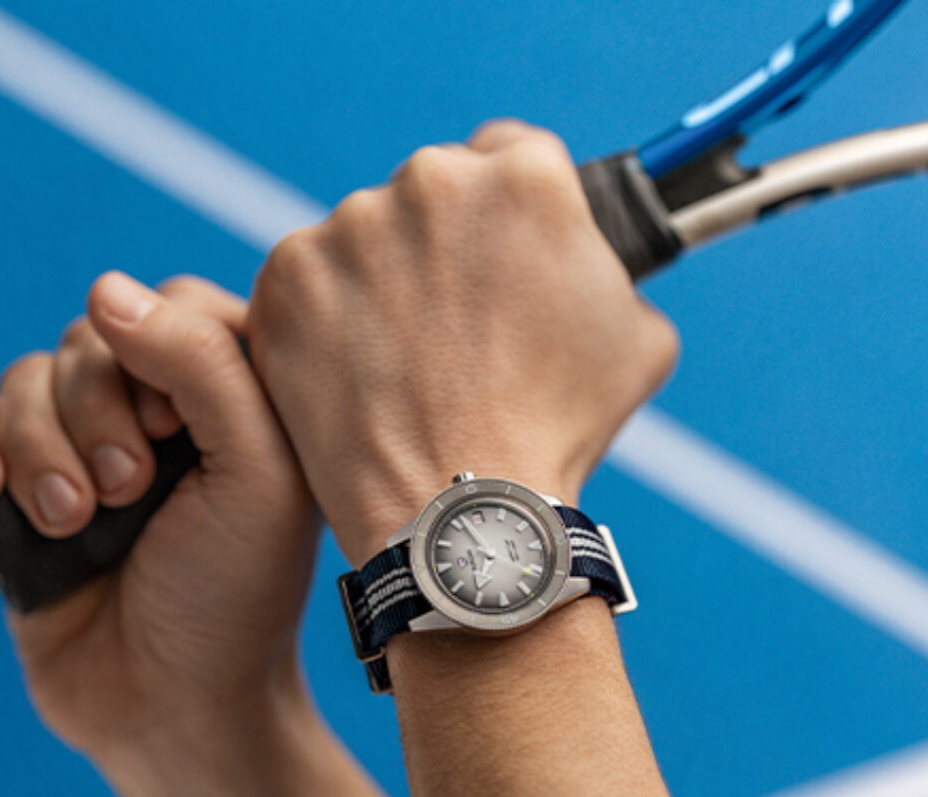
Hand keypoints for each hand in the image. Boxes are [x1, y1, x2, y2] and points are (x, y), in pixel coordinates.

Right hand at [0, 273, 318, 761]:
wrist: (171, 705)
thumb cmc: (233, 591)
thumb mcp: (256, 471)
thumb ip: (203, 363)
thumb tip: (106, 292)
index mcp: (229, 393)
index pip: (175, 302)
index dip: (163, 354)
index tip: (184, 431)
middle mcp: (154, 410)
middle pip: (90, 338)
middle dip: (98, 415)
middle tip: (130, 491)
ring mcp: (80, 448)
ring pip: (24, 380)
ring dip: (42, 451)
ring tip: (77, 523)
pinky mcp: (16, 490)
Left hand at [249, 119, 678, 564]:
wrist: (460, 511)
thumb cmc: (558, 430)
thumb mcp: (639, 337)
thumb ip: (606, 268)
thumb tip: (585, 259)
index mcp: (525, 179)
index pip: (511, 155)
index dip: (507, 214)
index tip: (497, 257)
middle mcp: (432, 181)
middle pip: (434, 190)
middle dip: (444, 244)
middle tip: (453, 326)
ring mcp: (350, 227)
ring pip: (367, 235)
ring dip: (381, 279)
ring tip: (404, 363)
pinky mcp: (288, 277)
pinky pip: (309, 281)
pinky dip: (326, 318)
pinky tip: (356, 372)